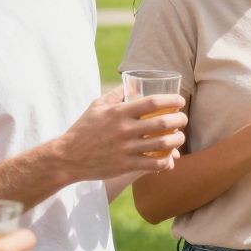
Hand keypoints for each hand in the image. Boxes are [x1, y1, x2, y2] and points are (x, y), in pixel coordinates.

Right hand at [55, 88, 188, 179]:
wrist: (68, 157)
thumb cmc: (83, 129)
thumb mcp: (96, 106)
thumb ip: (115, 94)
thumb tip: (131, 84)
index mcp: (119, 112)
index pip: (152, 102)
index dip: (171, 100)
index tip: (180, 101)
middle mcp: (124, 129)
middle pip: (163, 123)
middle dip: (180, 120)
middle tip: (183, 120)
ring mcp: (126, 148)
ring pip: (162, 144)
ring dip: (177, 141)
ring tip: (180, 138)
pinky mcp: (125, 165)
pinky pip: (153, 164)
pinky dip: (166, 161)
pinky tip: (170, 159)